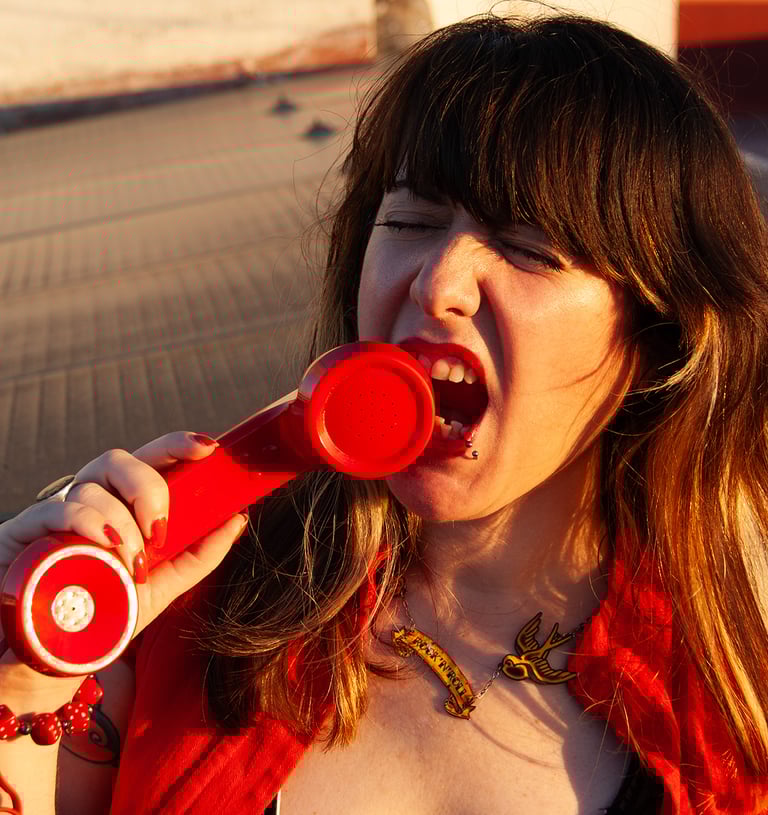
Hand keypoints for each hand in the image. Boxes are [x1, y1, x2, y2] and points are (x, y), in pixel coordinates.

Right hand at [0, 432, 247, 692]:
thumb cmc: (107, 613)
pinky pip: (56, 508)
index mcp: (124, 505)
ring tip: (132, 562)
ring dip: (121, 523)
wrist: (51, 657)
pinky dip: (87, 524)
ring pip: (91, 486)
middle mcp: (90, 500)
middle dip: (148, 488)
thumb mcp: (163, 585)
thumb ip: (200, 554)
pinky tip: (103, 548)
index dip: (177, 445)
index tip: (207, 448)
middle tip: (160, 529)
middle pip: (118, 459)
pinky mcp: (23, 530)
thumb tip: (238, 519)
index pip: (150, 459)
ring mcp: (56, 512)